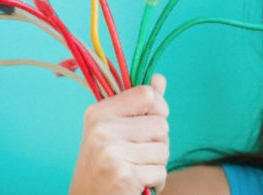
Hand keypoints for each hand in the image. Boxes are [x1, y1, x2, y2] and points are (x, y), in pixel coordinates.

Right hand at [69, 74, 168, 194]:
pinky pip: (161, 172)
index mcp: (99, 113)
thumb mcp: (115, 131)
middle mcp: (101, 130)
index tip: (150, 123)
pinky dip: (156, 182)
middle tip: (136, 157)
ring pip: (164, 149)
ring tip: (135, 171)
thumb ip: (139, 105)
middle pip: (161, 124)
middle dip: (158, 143)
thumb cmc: (104, 167)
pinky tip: (137, 186)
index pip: (147, 95)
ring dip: (157, 165)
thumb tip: (160, 79)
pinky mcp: (123, 176)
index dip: (159, 109)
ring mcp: (111, 153)